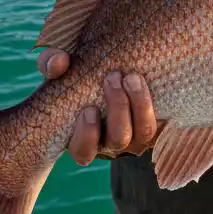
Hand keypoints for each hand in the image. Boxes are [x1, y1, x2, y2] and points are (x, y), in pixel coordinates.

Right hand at [37, 48, 160, 165]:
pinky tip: (147, 80)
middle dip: (118, 109)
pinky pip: (162, 122)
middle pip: (118, 140)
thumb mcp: (59, 64)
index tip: (89, 109)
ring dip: (140, 105)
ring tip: (132, 77)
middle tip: (112, 77)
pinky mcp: (154, 118)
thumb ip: (51, 63)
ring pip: (143, 134)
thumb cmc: (76, 69)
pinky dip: (155, 104)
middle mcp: (111, 139)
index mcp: (84, 135)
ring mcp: (135, 131)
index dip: (87, 137)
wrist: (111, 61)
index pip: (83, 152)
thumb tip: (59, 63)